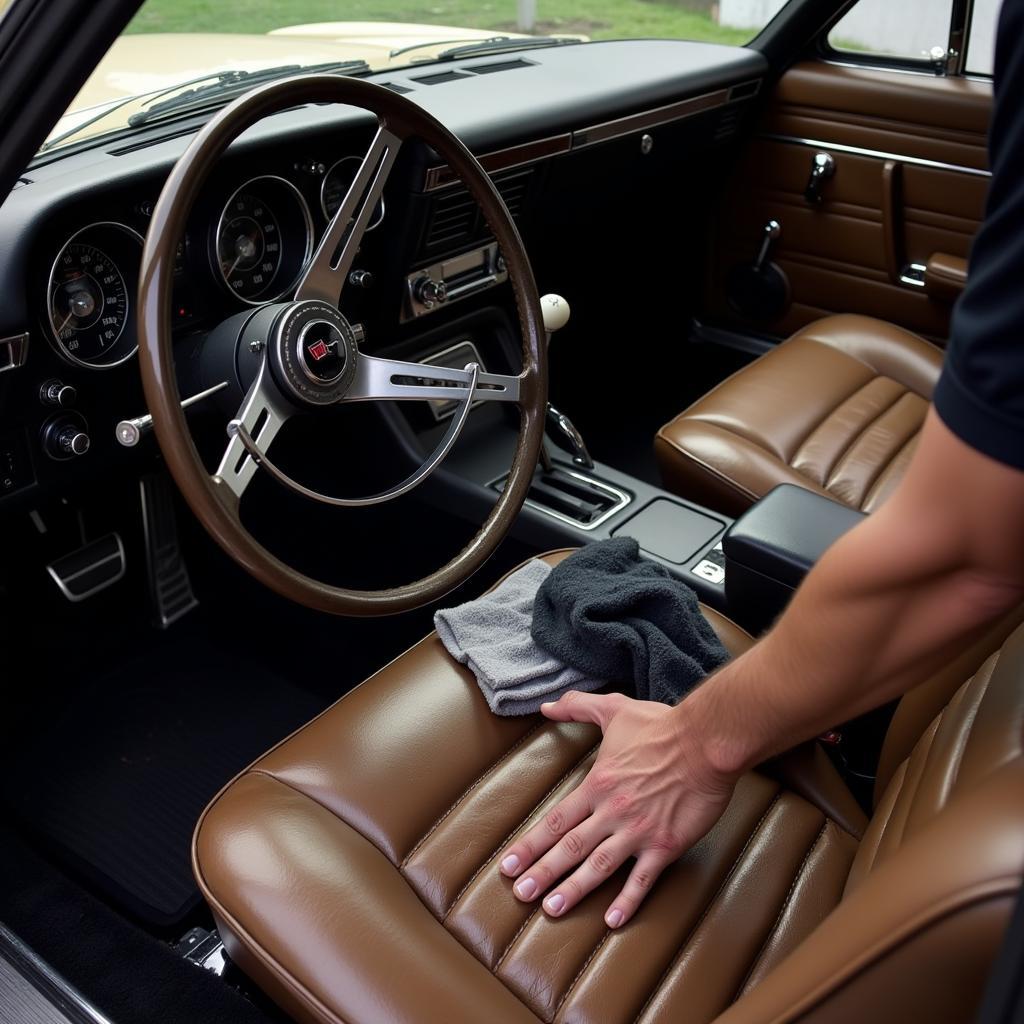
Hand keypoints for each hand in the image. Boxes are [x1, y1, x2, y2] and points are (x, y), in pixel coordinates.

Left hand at [498, 691, 737, 927]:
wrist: (707, 741)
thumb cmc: (663, 725)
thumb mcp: (615, 709)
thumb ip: (578, 706)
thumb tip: (547, 705)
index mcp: (597, 785)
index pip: (556, 820)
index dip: (530, 843)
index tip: (509, 863)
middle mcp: (612, 811)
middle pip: (570, 847)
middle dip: (542, 872)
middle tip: (519, 893)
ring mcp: (638, 831)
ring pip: (599, 867)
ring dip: (574, 890)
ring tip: (551, 909)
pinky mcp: (666, 845)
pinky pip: (643, 879)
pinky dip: (627, 901)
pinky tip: (612, 921)